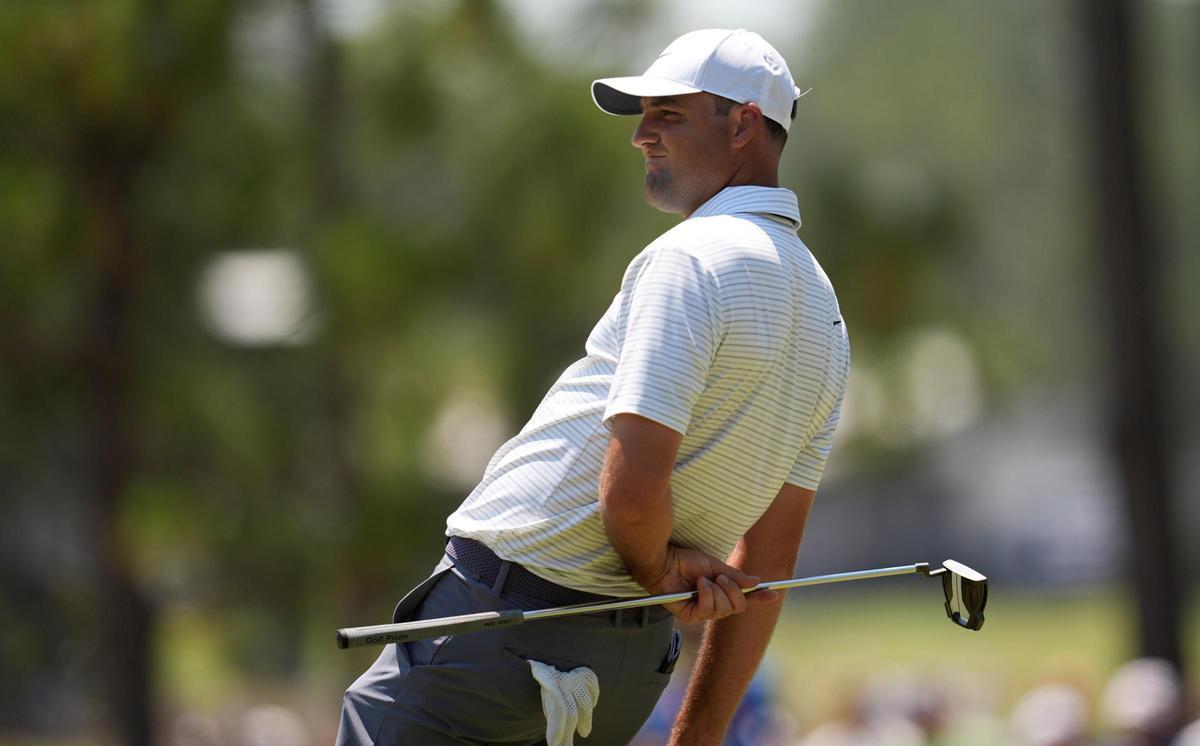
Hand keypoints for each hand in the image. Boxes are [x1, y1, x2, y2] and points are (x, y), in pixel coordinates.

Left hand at [641, 546, 778, 622]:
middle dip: (733, 590)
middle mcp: (712, 605)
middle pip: (737, 607)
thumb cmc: (685, 560)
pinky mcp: (689, 615)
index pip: (743, 599)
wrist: (664, 560)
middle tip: (720, 577)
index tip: (774, 593)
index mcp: (719, 592)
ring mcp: (701, 612)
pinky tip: (697, 585)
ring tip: (703, 579)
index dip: (759, 598)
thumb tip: (756, 581)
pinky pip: (709, 608)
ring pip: (724, 609)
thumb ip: (734, 576)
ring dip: (716, 590)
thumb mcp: (715, 566)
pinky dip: (706, 594)